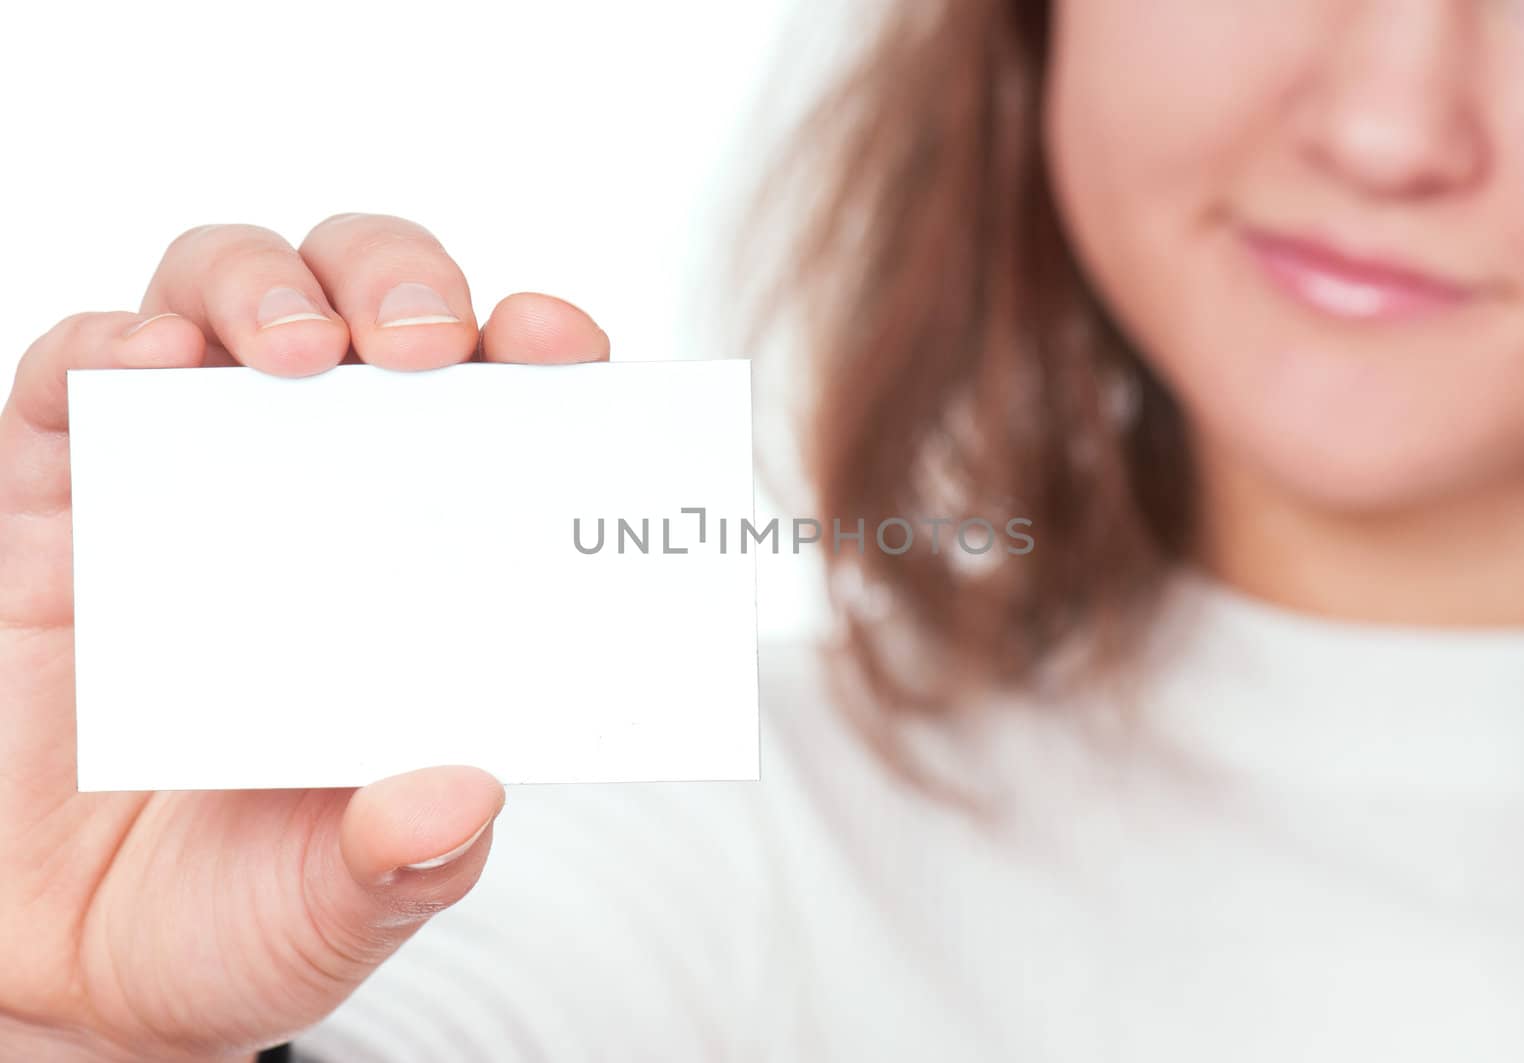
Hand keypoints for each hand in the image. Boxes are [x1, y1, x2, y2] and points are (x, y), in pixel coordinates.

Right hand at [0, 214, 609, 1061]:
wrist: (71, 969)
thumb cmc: (237, 910)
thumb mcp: (345, 901)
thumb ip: (408, 858)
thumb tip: (460, 797)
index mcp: (427, 563)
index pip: (503, 411)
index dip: (538, 355)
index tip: (561, 346)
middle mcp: (320, 494)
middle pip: (370, 310)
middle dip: (403, 286)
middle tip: (422, 345)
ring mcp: (185, 482)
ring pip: (226, 299)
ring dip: (265, 291)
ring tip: (298, 353)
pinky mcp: (51, 501)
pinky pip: (72, 379)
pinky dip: (108, 350)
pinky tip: (147, 369)